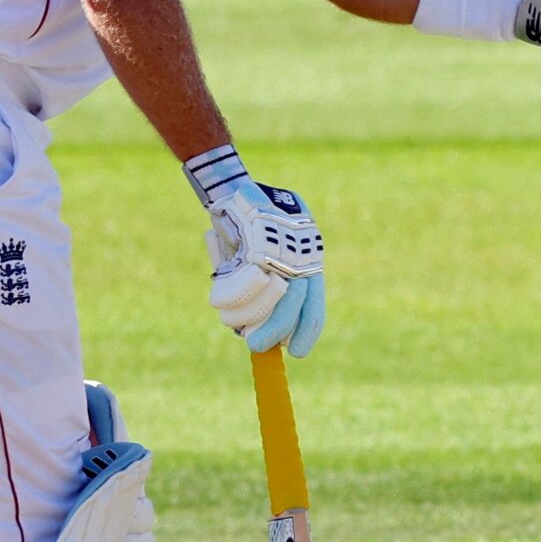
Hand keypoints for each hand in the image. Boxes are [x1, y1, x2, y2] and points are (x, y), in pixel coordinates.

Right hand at [204, 180, 325, 356]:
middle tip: (254, 344)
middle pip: (287, 318)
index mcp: (309, 265)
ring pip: (257, 309)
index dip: (305, 334)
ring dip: (242, 308)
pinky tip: (225, 275)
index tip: (296, 352)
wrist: (237, 189)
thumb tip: (258, 332)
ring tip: (232, 290)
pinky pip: (236, 292)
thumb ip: (269, 289)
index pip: (314, 310)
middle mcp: (299, 264)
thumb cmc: (252, 223)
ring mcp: (277, 259)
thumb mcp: (267, 253)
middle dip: (269, 334)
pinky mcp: (254, 252)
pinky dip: (228, 293)